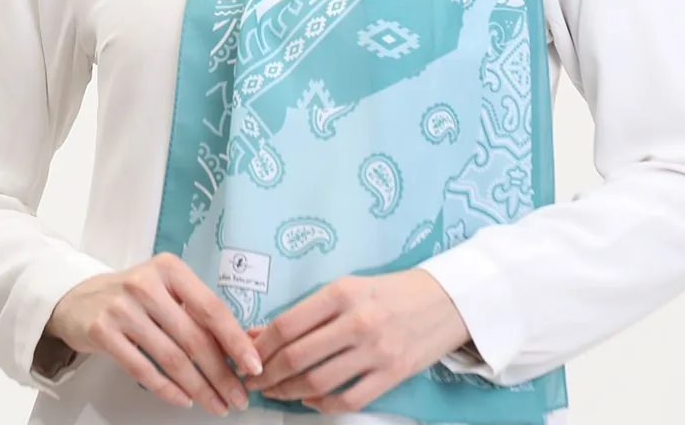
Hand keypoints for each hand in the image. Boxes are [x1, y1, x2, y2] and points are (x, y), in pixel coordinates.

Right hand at [42, 252, 262, 414]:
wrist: (79, 299)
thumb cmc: (134, 296)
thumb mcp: (166, 289)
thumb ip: (195, 310)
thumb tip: (237, 348)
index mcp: (170, 269)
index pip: (211, 308)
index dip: (235, 340)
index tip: (253, 366)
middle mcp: (147, 285)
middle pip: (193, 338)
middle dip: (221, 373)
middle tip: (238, 397)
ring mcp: (123, 308)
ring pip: (171, 357)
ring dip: (199, 387)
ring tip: (216, 404)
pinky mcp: (103, 332)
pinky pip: (142, 369)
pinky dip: (167, 389)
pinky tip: (184, 400)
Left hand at [245, 270, 469, 413]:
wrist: (445, 299)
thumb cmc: (391, 290)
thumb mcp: (349, 287)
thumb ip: (309, 310)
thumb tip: (263, 331)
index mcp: (342, 292)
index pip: (288, 324)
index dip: (260, 346)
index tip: (246, 355)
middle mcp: (357, 321)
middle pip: (297, 356)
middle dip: (267, 374)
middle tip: (253, 381)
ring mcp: (376, 350)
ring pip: (318, 381)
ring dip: (289, 391)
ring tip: (275, 392)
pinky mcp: (392, 374)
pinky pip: (348, 399)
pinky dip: (322, 404)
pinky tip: (311, 400)